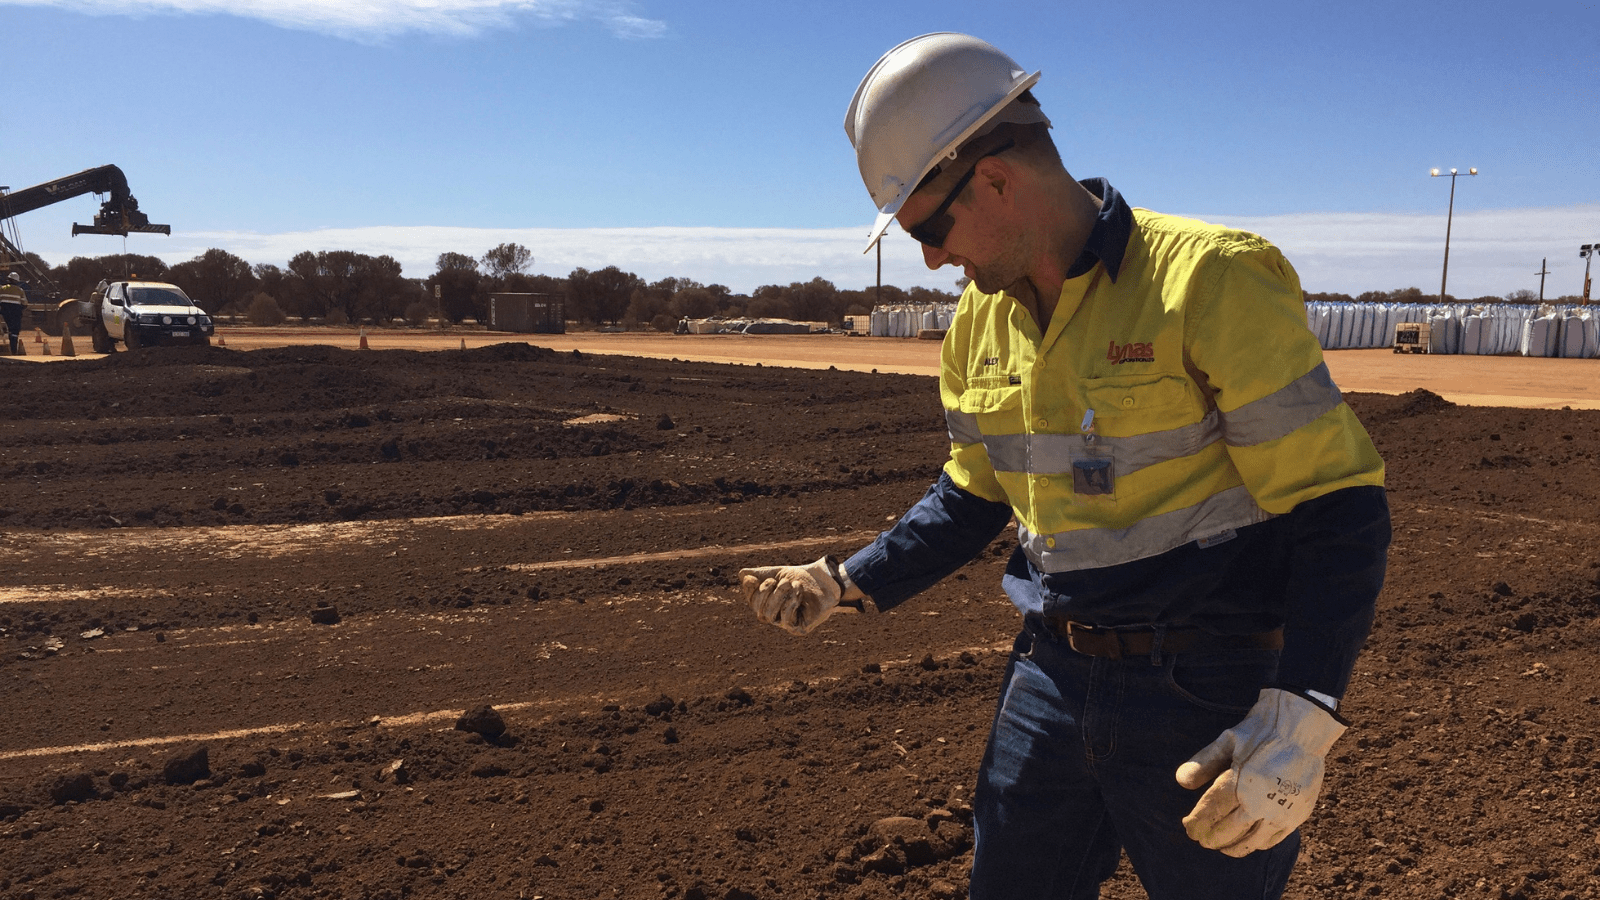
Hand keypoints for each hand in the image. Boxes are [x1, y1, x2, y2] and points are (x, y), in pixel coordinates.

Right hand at [740, 557, 843, 634]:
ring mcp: (786, 624)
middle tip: (781, 580)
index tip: (752, 579)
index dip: (749, 591)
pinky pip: (786, 620)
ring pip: (770, 616)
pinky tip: (798, 590)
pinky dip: (790, 603)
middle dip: (766, 593)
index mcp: (769, 603)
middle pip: (759, 611)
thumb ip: (762, 573)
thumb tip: (742, 574)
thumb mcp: (781, 573)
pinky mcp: (799, 628)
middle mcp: (775, 616)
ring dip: (779, 596)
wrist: (827, 581)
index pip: (752, 601)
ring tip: (791, 583)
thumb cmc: (804, 578)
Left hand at [1175, 688, 1345, 856]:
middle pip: (1228, 831)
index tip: (1187, 828)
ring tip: (1221, 847)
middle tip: (1200, 840)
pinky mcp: (1298, 815)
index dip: (1197, 823)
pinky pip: (1274, 839)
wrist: (1301, 728)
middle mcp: (1259, 803)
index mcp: (1238, 783)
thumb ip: (1203, 763)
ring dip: (1233, 847)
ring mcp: (1281, 812)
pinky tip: (1248, 843)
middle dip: (1210, 838)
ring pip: (1251, 841)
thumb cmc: (1260, 731)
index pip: (1210, 812)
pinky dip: (1258, 845)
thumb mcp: (1227, 740)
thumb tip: (1180, 782)